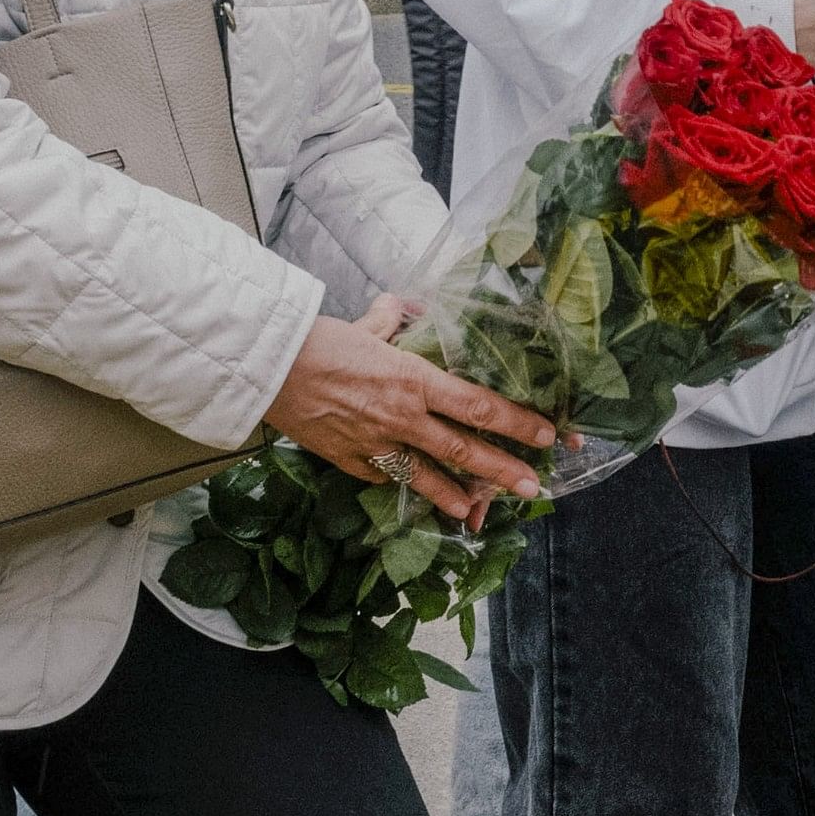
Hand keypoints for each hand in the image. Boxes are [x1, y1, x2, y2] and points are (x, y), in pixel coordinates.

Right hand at [263, 304, 553, 526]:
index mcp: (415, 380)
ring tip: (482, 510)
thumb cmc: (319, 340)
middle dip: (503, 470)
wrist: (268, 367)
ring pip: (426, 476)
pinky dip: (404, 486)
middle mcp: (402, 417)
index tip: (546, 435)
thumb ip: (394, 320)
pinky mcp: (347, 460)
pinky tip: (420, 495)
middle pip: (463, 450)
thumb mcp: (369, 324)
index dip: (516, 423)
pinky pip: (384, 477)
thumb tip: (403, 304)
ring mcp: (375, 443)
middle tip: (533, 488)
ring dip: (459, 495)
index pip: (478, 406)